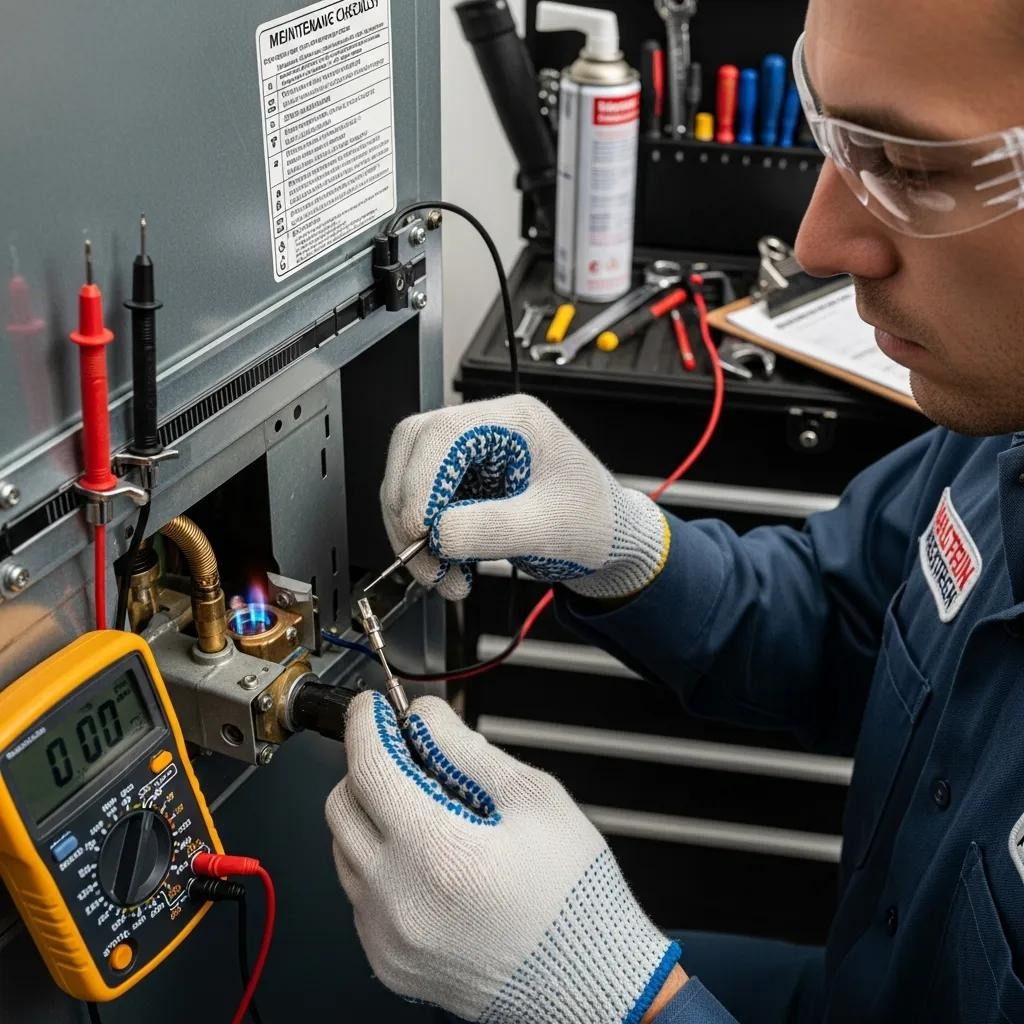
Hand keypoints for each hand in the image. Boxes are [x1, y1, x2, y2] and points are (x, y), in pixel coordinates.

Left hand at [326, 692, 680, 1022]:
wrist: (589, 981)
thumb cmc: (573, 894)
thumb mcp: (534, 798)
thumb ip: (466, 749)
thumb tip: (424, 718)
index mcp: (439, 852)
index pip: (370, 766)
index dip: (366, 724)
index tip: (373, 709)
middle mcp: (400, 900)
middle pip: (342, 805)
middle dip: (367, 768)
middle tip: (405, 755)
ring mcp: (388, 938)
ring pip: (343, 849)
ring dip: (371, 815)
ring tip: (427, 811)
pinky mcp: (388, 962)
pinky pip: (359, 894)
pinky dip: (379, 863)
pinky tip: (427, 859)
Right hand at [380, 394, 668, 599]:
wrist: (606, 539)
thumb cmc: (592, 520)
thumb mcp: (548, 527)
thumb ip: (492, 528)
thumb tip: (436, 535)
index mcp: (513, 421)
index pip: (441, 434)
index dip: (420, 481)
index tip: (420, 530)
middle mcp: (485, 430)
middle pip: (414, 451)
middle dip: (408, 509)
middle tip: (424, 558)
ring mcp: (469, 456)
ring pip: (408, 480)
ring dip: (411, 532)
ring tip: (442, 574)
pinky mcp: (460, 484)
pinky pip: (419, 505)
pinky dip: (422, 540)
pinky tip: (446, 566)